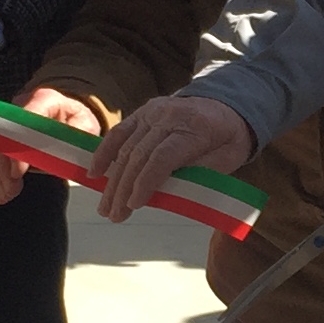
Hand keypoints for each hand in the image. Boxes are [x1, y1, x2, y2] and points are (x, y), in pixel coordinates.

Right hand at [0, 85, 97, 203]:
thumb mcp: (86, 127)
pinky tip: (3, 190)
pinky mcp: (1, 134)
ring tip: (8, 194)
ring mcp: (8, 119)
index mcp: (45, 100)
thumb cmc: (77, 122)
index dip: (17, 146)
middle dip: (4, 166)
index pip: (23, 120)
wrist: (69, 118)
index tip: (18, 171)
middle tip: (13, 189)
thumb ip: (77, 136)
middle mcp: (21, 105)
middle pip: (0, 135)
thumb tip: (65, 149)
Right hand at [92, 94, 254, 221]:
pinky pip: (119, 132)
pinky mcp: (143, 113)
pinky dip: (105, 153)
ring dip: (113, 180)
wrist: (226, 106)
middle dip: (124, 188)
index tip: (134, 205)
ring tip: (106, 206)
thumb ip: (201, 172)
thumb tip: (170, 191)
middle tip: (115, 216)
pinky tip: (94, 174)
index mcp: (195, 129)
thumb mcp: (228, 158)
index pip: (163, 157)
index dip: (146, 182)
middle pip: (140, 154)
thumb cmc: (228, 139)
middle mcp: (170, 117)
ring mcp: (153, 112)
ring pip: (126, 147)